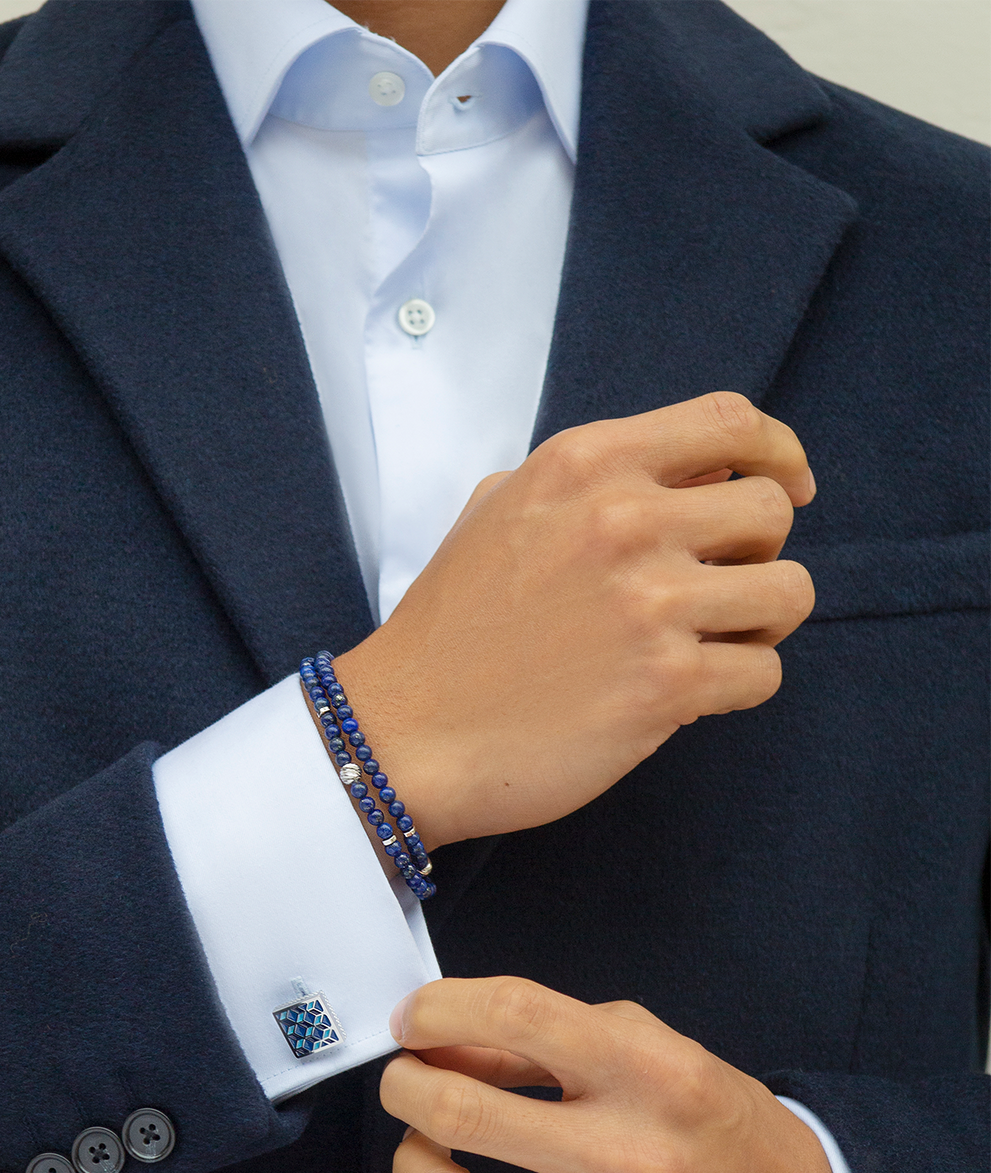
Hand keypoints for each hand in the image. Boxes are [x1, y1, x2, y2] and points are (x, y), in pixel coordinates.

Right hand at [335, 392, 815, 850]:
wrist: (403, 731)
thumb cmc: (448, 628)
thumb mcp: (497, 511)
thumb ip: (589, 482)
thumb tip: (693, 478)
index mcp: (584, 464)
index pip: (730, 422)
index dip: (777, 453)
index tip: (788, 487)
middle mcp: (623, 519)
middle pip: (771, 511)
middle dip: (757, 554)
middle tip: (714, 591)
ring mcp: (648, 603)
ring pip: (789, 593)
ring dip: (758, 623)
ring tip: (705, 643)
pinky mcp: (665, 685)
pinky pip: (764, 673)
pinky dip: (735, 686)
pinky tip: (680, 695)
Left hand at [380, 976, 866, 1172]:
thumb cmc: (716, 1132)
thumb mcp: (651, 1049)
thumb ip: (548, 1037)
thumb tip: (442, 1041)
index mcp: (651, 1071)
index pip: (514, 1014)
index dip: (436, 1009)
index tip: (412, 1020)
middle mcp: (634, 1157)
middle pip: (458, 1110)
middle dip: (403, 1086)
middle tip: (404, 1081)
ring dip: (411, 1162)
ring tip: (424, 1146)